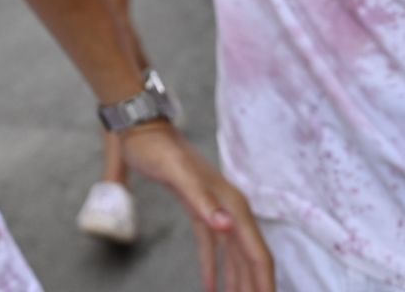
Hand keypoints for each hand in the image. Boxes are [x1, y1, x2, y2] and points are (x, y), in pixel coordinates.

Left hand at [120, 123, 274, 291]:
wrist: (141, 127)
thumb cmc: (157, 149)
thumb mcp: (178, 173)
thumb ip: (202, 200)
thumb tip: (227, 227)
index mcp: (232, 205)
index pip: (256, 253)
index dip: (263, 283)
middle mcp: (231, 210)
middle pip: (250, 259)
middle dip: (254, 287)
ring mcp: (216, 210)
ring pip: (234, 256)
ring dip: (238, 282)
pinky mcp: (199, 210)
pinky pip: (211, 247)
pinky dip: (213, 268)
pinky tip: (210, 286)